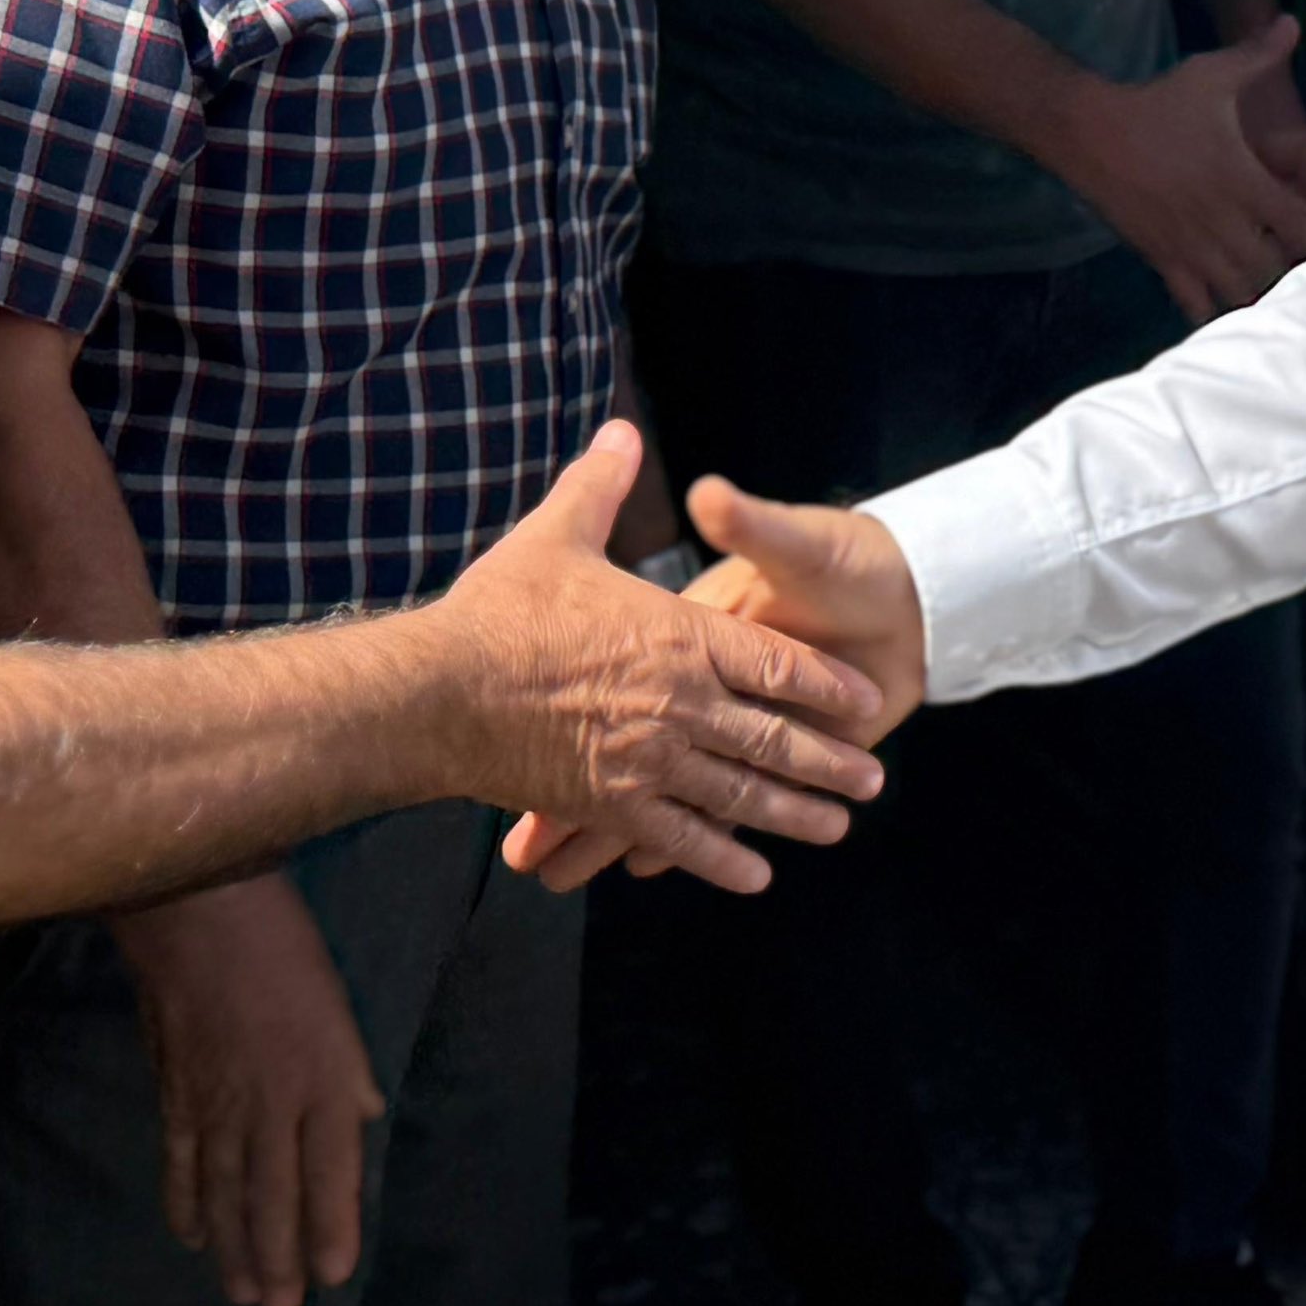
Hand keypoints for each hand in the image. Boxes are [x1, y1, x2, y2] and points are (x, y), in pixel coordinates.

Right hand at [117, 875, 382, 1305]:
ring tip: (246, 1291)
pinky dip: (185, 1204)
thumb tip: (360, 1118)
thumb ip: (348, 1071)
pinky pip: (180, 1163)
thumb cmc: (285, 948)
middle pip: (271, 1195)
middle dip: (279, 1256)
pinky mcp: (174, 1096)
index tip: (335, 1272)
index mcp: (321, 1078)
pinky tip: (193, 1236)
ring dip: (235, 1247)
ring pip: (224, 1192)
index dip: (331, 1224)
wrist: (200, 914)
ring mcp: (215, 1106)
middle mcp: (269, 1105)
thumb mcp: (338, 1006)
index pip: (329, 1169)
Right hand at [420, 423, 885, 894]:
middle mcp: (679, 700)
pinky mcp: (610, 804)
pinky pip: (679, 835)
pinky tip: (754, 875)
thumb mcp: (559, 535)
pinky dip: (719, 858)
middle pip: (773, 736)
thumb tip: (622, 430)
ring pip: (739, 792)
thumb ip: (600, 485)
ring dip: (793, 814)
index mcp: (679, 635)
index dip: (823, 683)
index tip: (864, 701)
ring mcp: (648, 758)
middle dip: (827, 760)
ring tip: (836, 828)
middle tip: (870, 783)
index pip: (775, 662)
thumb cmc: (500, 611)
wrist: (436, 690)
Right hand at [1028, 16, 1305, 319]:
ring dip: (1258, 290)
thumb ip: (1258, 57)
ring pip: (1238, 293)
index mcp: (1243, 181)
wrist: (1088, 132)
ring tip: (1269, 279)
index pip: (1303, 227)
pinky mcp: (1161, 260)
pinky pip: (1194, 303)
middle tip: (1304, 262)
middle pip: (1276, 272)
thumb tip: (1293, 22)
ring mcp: (1189, 247)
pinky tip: (1222, 294)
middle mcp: (1221, 223)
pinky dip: (1213, 305)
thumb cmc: (1156, 103)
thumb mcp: (1210, 75)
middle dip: (1295, 270)